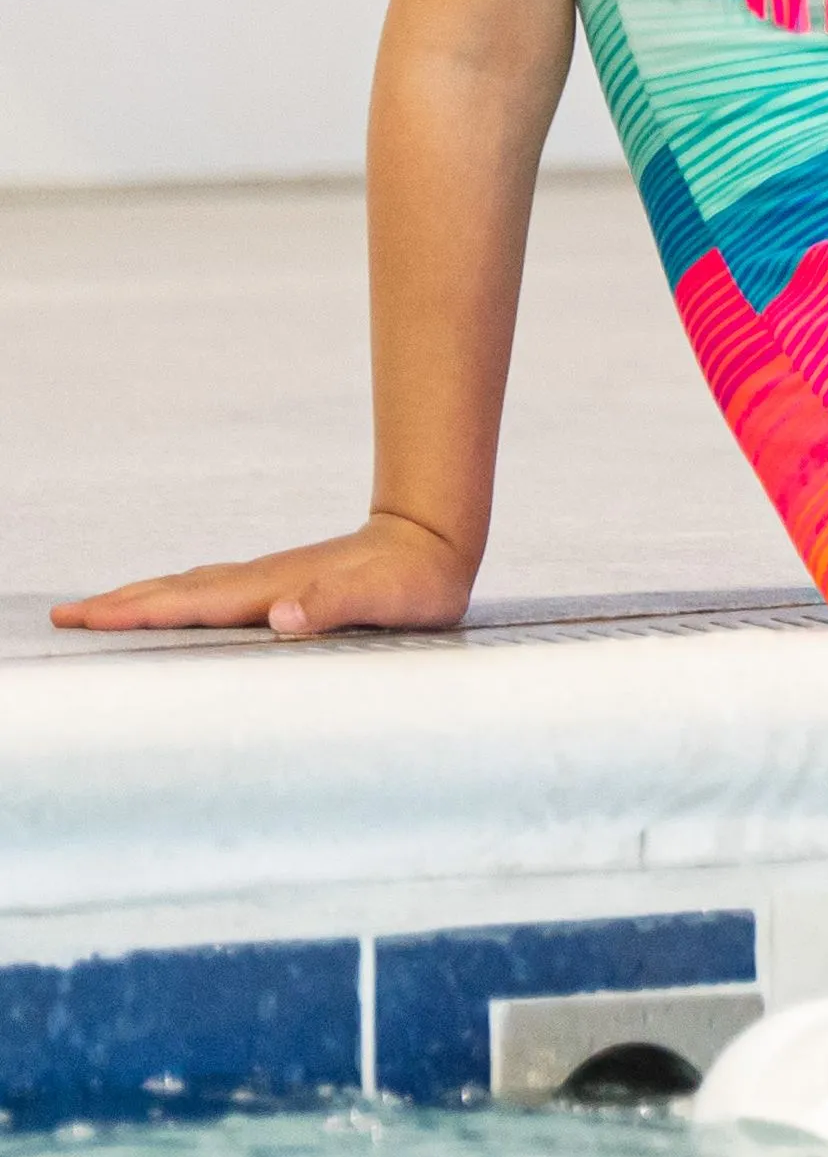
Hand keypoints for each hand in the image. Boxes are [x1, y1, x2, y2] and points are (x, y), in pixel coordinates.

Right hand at [51, 512, 481, 637]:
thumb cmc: (416, 580)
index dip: (140, 612)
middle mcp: (262, 582)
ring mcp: (268, 580)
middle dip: (120, 605)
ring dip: (141, 598)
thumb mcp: (386, 598)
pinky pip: (211, 591)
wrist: (436, 537)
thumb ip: (335, 604)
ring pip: (190, 588)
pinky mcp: (281, 583)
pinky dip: (175, 597)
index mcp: (273, 590)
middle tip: (63, 617)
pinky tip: (167, 603)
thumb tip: (280, 617)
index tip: (88, 618)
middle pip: (176, 592)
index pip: (192, 604)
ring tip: (95, 609)